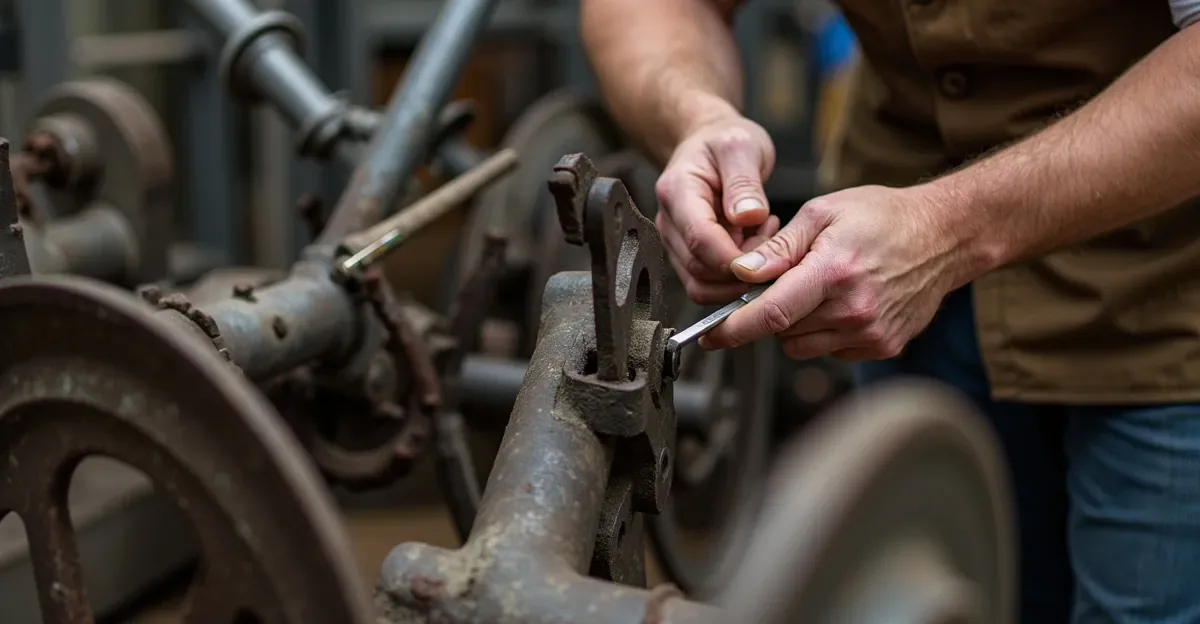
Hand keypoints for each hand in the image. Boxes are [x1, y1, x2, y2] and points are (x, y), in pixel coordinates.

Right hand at [655, 112, 780, 303]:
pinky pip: (708, 283)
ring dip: (738, 277)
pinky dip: (734, 277)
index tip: (766, 258)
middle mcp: (668, 221)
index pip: (699, 238)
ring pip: (701, 284)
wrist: (708, 143)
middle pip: (698, 268)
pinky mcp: (686, 255)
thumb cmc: (724, 141)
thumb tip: (748, 218)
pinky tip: (754, 246)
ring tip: (764, 240)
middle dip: (740, 269)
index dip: (732, 257)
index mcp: (677, 191)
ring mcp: (675, 242)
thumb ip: (745, 183)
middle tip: (774, 242)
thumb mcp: (742, 146)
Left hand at [700, 185, 975, 360]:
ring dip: (797, 324)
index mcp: (833, 272)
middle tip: (787, 281)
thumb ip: (778, 248)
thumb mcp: (823, 213)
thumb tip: (740, 272)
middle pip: (781, 332)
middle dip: (769, 312)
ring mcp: (871, 333)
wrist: (944, 236)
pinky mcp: (883, 347)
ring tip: (819, 288)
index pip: (770, 314)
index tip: (709, 335)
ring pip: (802, 346)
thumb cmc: (882, 217)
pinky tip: (842, 302)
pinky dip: (824, 332)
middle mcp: (853, 310)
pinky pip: (830, 351)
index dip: (732, 329)